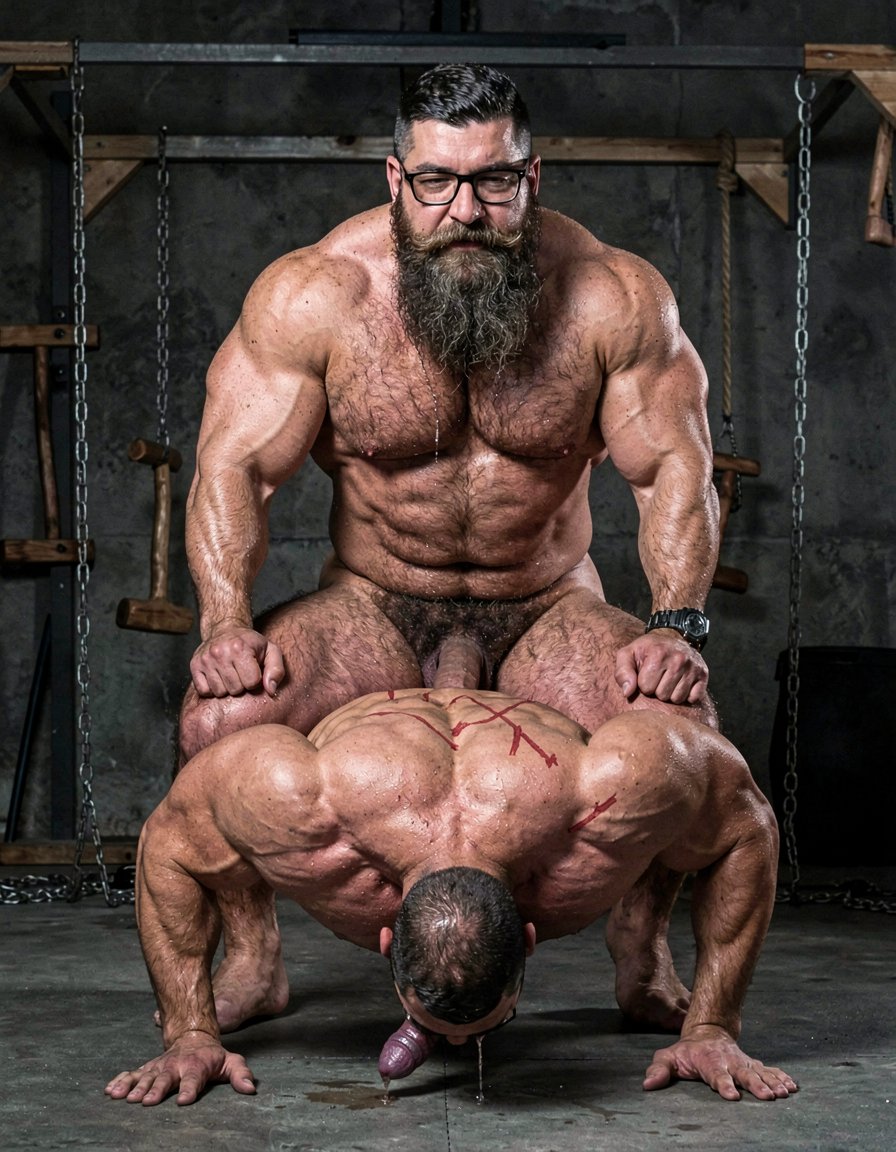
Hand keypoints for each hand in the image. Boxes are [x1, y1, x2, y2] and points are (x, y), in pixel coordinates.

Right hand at [105, 1032, 256, 1105]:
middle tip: (147, 1101)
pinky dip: (121, 1081)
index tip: (184, 1100)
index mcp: (197, 1066)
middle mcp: (176, 1066)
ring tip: (124, 1097)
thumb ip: (241, 1074)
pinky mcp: (148, 1068)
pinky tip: (111, 1090)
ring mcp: (160, 1067)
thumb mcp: (231, 1061)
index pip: (194, 1079)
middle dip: (156, 1089)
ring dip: (135, 1086)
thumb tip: (250, 1089)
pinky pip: (132, 1074)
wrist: (193, 1036)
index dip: (190, 1089)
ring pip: (146, 1076)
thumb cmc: (213, 1056)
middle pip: (166, 1079)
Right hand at [190, 625, 284, 697]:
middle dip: (241, 685)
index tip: (253, 670)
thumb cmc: (250, 644)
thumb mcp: (271, 651)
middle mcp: (220, 652)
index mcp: (240, 647)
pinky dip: (212, 689)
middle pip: (235, 690)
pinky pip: (204, 692)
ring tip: (230, 674)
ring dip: (227, 688)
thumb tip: (271, 691)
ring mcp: (205, 659)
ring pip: (219, 693)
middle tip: (241, 672)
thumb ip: (276, 670)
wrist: (226, 630)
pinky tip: (218, 677)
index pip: (252, 683)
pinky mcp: (194, 665)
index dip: (255, 680)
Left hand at [615, 630, 707, 704]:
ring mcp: (693, 667)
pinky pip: (693, 698)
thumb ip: (622, 672)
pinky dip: (686, 695)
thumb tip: (628, 692)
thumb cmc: (647, 650)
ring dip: (671, 693)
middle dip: (657, 690)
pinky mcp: (703, 675)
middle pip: (662, 695)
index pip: (645, 687)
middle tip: (658, 676)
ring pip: (677, 699)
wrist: (672, 638)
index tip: (646, 674)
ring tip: (668, 679)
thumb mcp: (628, 654)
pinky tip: (681, 683)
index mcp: (658, 653)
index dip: (643, 684)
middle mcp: (678, 659)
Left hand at [643, 1027, 797, 1100]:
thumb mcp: (669, 1058)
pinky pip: (769, 1070)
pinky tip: (793, 1086)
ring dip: (773, 1083)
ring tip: (784, 1093)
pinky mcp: (753, 1065)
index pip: (716, 1075)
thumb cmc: (687, 1052)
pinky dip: (781, 1077)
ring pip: (760, 1072)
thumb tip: (648, 1084)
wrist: (708, 1032)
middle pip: (744, 1074)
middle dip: (755, 1085)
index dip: (723, 1084)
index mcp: (709, 1062)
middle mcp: (729, 1062)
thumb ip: (659, 1070)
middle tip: (767, 1097)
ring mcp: (743, 1063)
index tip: (731, 1096)